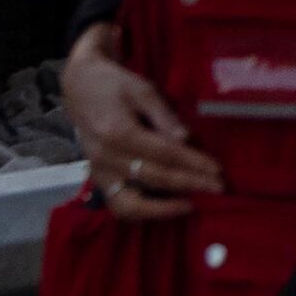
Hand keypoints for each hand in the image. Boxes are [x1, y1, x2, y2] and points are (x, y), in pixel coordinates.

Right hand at [62, 25, 222, 219]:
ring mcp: (99, 171)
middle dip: (190, 184)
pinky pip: (118, 205)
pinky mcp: (97, 178)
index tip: (217, 170)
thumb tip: (186, 139)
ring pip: (132, 204)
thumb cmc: (114, 84)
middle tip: (217, 188)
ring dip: (163, 209)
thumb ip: (163, 115)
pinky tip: (165, 208)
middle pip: (155, 178)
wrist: (79, 86)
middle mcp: (107, 157)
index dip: (193, 163)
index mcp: (119, 132)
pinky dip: (142, 212)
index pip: (165, 154)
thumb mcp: (141, 88)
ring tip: (190, 205)